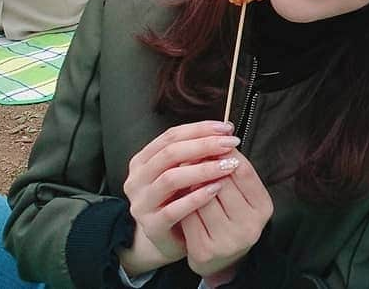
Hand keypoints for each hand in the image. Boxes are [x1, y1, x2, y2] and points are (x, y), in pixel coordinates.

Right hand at [120, 120, 241, 275]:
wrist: (167, 240)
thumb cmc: (179, 199)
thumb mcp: (183, 172)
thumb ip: (196, 152)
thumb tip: (226, 132)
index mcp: (143, 160)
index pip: (171, 136)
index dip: (200, 129)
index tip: (226, 128)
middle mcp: (137, 180)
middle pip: (170, 154)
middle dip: (204, 145)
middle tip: (231, 144)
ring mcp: (142, 204)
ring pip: (170, 179)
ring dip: (203, 169)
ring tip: (227, 165)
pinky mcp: (152, 226)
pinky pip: (174, 209)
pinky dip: (197, 197)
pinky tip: (216, 189)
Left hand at [181, 151, 273, 279]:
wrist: (220, 258)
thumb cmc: (231, 216)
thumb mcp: (242, 194)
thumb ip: (234, 171)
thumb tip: (214, 139)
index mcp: (263, 207)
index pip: (244, 171)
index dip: (226, 152)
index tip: (212, 140)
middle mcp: (249, 226)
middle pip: (222, 182)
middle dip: (205, 166)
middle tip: (191, 155)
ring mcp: (227, 240)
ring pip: (202, 198)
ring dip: (191, 183)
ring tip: (184, 174)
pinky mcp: (204, 250)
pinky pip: (188, 216)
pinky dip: (182, 203)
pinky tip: (180, 197)